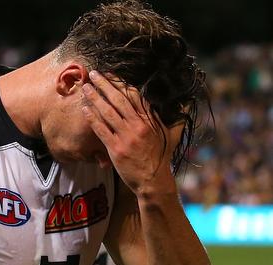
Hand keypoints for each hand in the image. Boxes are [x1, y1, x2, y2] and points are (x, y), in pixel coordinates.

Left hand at [82, 70, 181, 193]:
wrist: (153, 181)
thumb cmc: (161, 158)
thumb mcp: (173, 135)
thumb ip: (177, 118)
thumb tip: (187, 102)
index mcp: (150, 120)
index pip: (134, 96)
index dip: (121, 83)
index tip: (111, 75)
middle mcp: (138, 126)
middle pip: (118, 100)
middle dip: (105, 85)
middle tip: (94, 74)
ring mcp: (126, 137)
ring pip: (107, 112)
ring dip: (95, 98)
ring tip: (86, 88)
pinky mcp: (116, 149)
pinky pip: (101, 130)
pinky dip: (92, 118)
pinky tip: (85, 109)